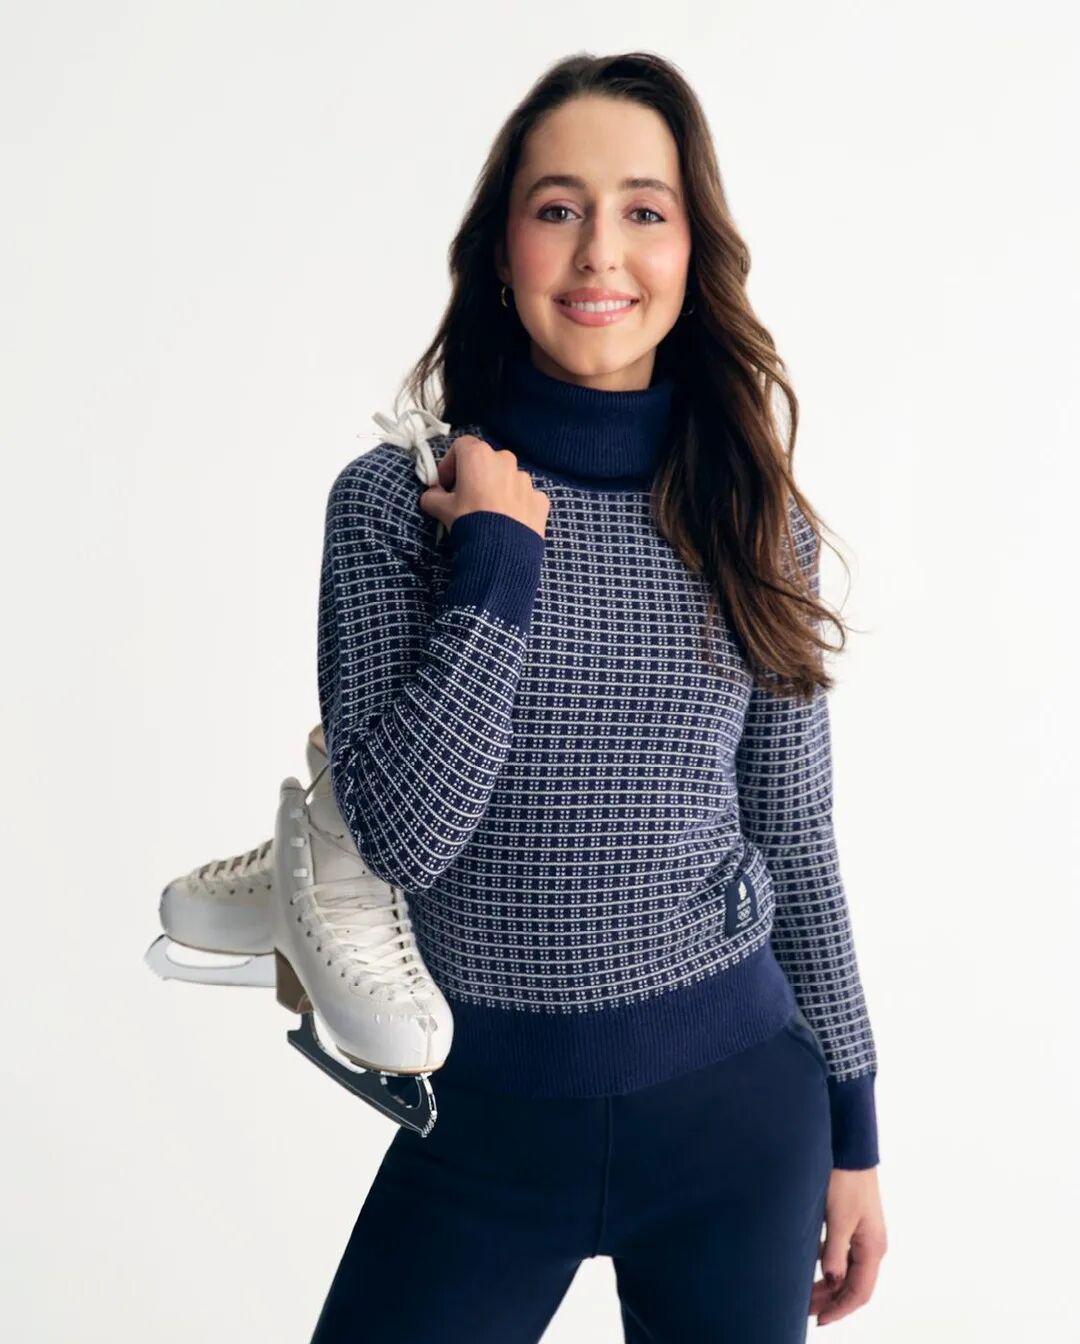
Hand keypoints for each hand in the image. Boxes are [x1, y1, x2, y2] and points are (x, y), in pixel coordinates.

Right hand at [418, 434, 549, 540]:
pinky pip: (524, 497)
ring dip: (497, 489)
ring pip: (507, 478)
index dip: (450, 464)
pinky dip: (516, 505)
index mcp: (479, 455)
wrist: (502, 550)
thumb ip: (432, 497)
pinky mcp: (540, 498)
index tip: (444, 484)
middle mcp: (505, 460)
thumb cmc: (469, 520)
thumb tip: (432, 495)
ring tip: (489, 513)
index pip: (460, 447)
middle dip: (475, 476)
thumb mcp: (441, 509)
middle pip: (486, 461)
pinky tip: (508, 523)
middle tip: (466, 499)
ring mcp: (526, 479)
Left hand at [812, 1167, 887, 1325]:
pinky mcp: (852, 1225)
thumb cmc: (846, 1180)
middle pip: (852, 1285)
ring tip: (804, 1295)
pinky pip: (841, 1255)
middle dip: (830, 1301)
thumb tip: (831, 1280)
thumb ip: (834, 1251)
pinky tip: (808, 1266)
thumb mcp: (838, 1217)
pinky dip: (827, 1266)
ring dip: (827, 1285)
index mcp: (872, 1248)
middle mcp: (871, 1246)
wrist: (850, 1149)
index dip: (840, 1309)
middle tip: (806, 1311)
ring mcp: (862, 1236)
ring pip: (846, 1271)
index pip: (859, 1292)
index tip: (820, 1320)